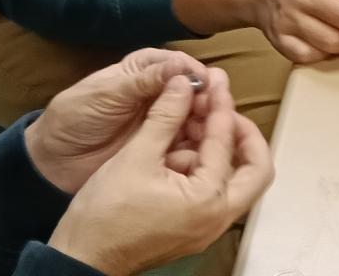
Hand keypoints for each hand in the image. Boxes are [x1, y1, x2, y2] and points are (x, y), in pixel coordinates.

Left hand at [24, 48, 207, 193]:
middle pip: (191, 92)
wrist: (53, 161)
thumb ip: (142, 81)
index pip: (177, 65)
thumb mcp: (105, 94)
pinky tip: (205, 154)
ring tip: (215, 134)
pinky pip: (185, 145)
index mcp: (142, 71)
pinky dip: (196, 148)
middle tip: (218, 111)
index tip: (207, 84)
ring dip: (206, 124)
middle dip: (205, 99)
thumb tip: (182, 66)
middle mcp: (157, 94)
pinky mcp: (160, 150)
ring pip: (193, 118)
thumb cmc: (74, 117)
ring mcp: (161, 123)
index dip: (193, 73)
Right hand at [47, 69, 273, 275]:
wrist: (83, 257)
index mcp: (209, 200)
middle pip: (254, 170)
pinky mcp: (193, 229)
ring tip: (192, 121)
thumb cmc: (106, 214)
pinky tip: (178, 147)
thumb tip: (182, 82)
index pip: (225, 142)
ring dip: (219, 149)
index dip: (221, 105)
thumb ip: (165, 116)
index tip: (216, 81)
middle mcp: (217, 218)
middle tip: (223, 109)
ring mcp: (207, 227)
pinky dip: (203, 167)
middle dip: (242, 135)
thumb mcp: (137, 155)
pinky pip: (213, 193)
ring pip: (235, 181)